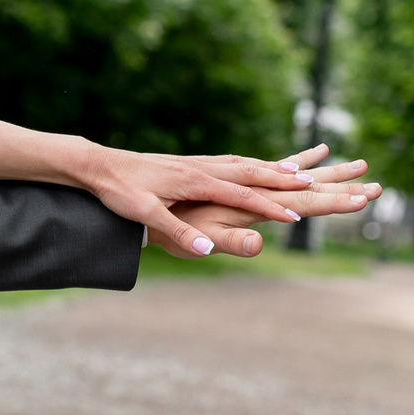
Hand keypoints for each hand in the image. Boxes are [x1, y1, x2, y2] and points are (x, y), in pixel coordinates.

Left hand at [78, 142, 373, 258]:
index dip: (270, 205)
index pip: (242, 195)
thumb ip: (177, 231)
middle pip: (251, 173)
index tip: (298, 216)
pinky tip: (255, 167)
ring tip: (298, 172)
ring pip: (242, 165)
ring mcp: (194, 163)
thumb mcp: (145, 215)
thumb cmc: (119, 191)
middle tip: (317, 183)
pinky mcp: (186, 163)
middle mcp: (200, 168)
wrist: (96, 165)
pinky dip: (249, 165)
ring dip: (270, 169)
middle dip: (284, 180)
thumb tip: (206, 250)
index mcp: (195, 181)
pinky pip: (228, 164)